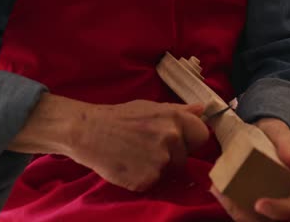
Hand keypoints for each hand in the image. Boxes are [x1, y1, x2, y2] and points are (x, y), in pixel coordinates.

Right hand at [9, 94, 208, 191]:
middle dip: (171, 156)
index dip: (190, 140)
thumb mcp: (149, 107)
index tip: (177, 141)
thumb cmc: (118, 117)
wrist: (87, 131)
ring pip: (168, 171)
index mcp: (174, 118)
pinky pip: (152, 182)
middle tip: (146, 148)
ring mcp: (160, 160)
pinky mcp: (147, 179)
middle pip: (184, 157)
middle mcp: (171, 138)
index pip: (201, 135)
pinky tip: (128, 165)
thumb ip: (178, 110)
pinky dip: (142, 178)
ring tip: (134, 155)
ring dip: (156, 167)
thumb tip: (202, 109)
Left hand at [211, 118, 289, 220]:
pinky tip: (215, 187)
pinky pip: (237, 208)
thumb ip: (289, 146)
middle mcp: (280, 200)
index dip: (278, 210)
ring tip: (217, 190)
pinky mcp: (246, 199)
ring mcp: (262, 201)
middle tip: (227, 198)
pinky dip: (225, 200)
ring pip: (248, 217)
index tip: (259, 204)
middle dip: (245, 214)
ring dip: (231, 208)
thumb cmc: (276, 137)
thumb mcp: (284, 137)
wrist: (261, 134)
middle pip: (266, 219)